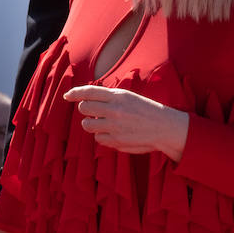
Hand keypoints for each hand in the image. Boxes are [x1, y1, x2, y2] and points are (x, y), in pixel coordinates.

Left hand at [63, 84, 189, 159]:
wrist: (166, 128)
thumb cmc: (146, 110)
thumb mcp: (129, 97)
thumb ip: (108, 97)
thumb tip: (85, 98)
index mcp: (118, 96)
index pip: (88, 92)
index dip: (75, 93)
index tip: (67, 96)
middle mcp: (114, 110)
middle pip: (84, 108)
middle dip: (85, 110)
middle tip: (94, 112)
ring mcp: (115, 126)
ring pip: (87, 124)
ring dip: (91, 124)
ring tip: (103, 123)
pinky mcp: (117, 140)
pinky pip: (97, 138)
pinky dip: (101, 136)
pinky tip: (112, 133)